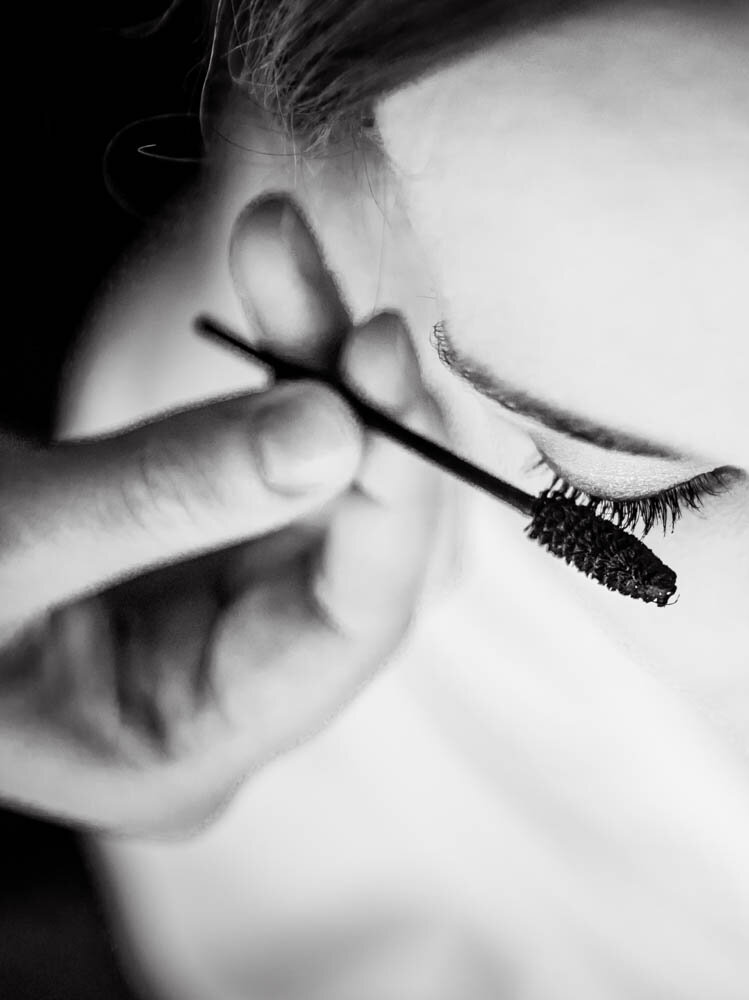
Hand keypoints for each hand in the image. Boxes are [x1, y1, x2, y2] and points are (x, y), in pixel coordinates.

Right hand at [0, 194, 442, 833]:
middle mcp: (228, 686)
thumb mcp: (4, 542)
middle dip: (358, 406)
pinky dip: (278, 354)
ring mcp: (221, 607)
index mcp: (186, 749)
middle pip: (357, 541)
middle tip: (344, 303)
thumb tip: (336, 431)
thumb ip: (166, 494)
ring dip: (317, 354)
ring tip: (279, 241)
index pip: (349, 628)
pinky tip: (273, 270)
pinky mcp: (203, 531)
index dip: (389, 499)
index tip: (383, 372)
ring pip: (333, 474)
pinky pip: (278, 438)